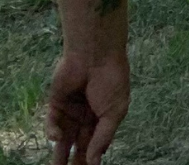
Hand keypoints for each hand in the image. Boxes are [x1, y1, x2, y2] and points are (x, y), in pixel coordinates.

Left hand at [48, 49, 128, 164]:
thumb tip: (95, 161)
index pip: (95, 143)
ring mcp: (70, 111)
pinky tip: (57, 137)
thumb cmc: (112, 80)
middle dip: (75, 160)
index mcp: (103, 117)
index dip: (92, 158)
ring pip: (62, 139)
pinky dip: (53, 132)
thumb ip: (103, 137)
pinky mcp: (56, 105)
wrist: (95, 55)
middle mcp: (86, 117)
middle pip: (78, 144)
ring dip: (58, 155)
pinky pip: (52, 124)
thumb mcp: (115, 110)